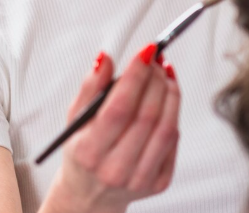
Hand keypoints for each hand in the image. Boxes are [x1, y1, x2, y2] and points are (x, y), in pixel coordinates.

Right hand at [44, 46, 179, 212]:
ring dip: (170, 94)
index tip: (144, 53)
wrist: (90, 195)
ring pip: (166, 128)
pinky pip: (173, 142)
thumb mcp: (75, 119)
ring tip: (164, 75)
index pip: (119, 109)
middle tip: (155, 60)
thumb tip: (105, 59)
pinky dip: (173, 115)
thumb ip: (90, 87)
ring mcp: (139, 179)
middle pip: (147, 116)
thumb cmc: (82, 151)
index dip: (135, 77)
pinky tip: (165, 101)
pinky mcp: (158, 183)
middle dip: (155, 80)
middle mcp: (114, 169)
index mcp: (89, 152)